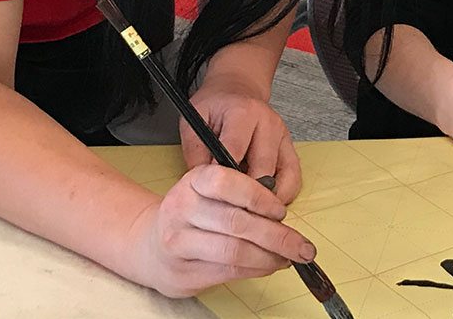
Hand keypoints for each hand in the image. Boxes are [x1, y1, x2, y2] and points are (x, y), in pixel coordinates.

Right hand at [124, 164, 315, 297]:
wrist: (150, 246)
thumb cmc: (192, 217)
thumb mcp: (210, 194)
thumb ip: (241, 198)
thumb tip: (282, 218)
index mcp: (193, 181)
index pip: (227, 182)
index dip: (260, 197)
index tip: (281, 212)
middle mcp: (181, 208)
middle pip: (236, 222)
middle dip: (277, 236)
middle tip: (302, 246)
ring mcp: (178, 241)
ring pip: (234, 251)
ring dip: (269, 257)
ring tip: (287, 258)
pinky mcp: (182, 271)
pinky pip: (228, 271)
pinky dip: (256, 270)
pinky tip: (269, 266)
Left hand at [181, 80, 301, 204]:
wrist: (238, 89)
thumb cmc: (216, 106)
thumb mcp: (194, 120)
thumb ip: (195, 150)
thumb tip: (200, 184)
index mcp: (243, 112)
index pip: (235, 151)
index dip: (223, 178)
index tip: (212, 196)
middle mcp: (269, 123)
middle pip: (262, 170)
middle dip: (244, 193)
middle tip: (227, 208)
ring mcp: (283, 137)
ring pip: (282, 179)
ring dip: (265, 198)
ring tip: (246, 207)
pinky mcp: (291, 149)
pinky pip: (293, 180)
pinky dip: (280, 195)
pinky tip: (263, 201)